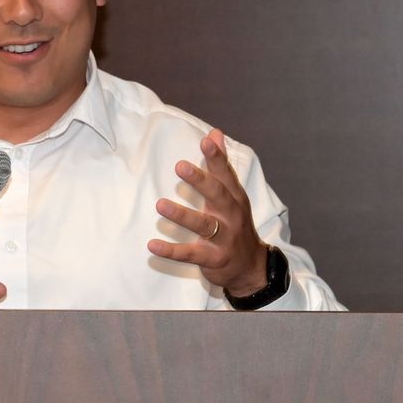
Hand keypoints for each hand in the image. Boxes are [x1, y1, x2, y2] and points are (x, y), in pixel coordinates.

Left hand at [146, 129, 267, 296]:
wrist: (250, 268)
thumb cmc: (236, 226)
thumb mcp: (233, 196)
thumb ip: (221, 166)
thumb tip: (215, 134)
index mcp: (235, 200)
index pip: (226, 175)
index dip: (217, 158)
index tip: (206, 140)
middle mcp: (232, 217)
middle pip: (218, 196)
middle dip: (201, 181)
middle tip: (180, 166)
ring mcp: (224, 239)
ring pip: (203, 225)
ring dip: (181, 215)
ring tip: (160, 204)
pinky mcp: (213, 259)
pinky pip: (190, 254)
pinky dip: (171, 251)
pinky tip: (152, 245)